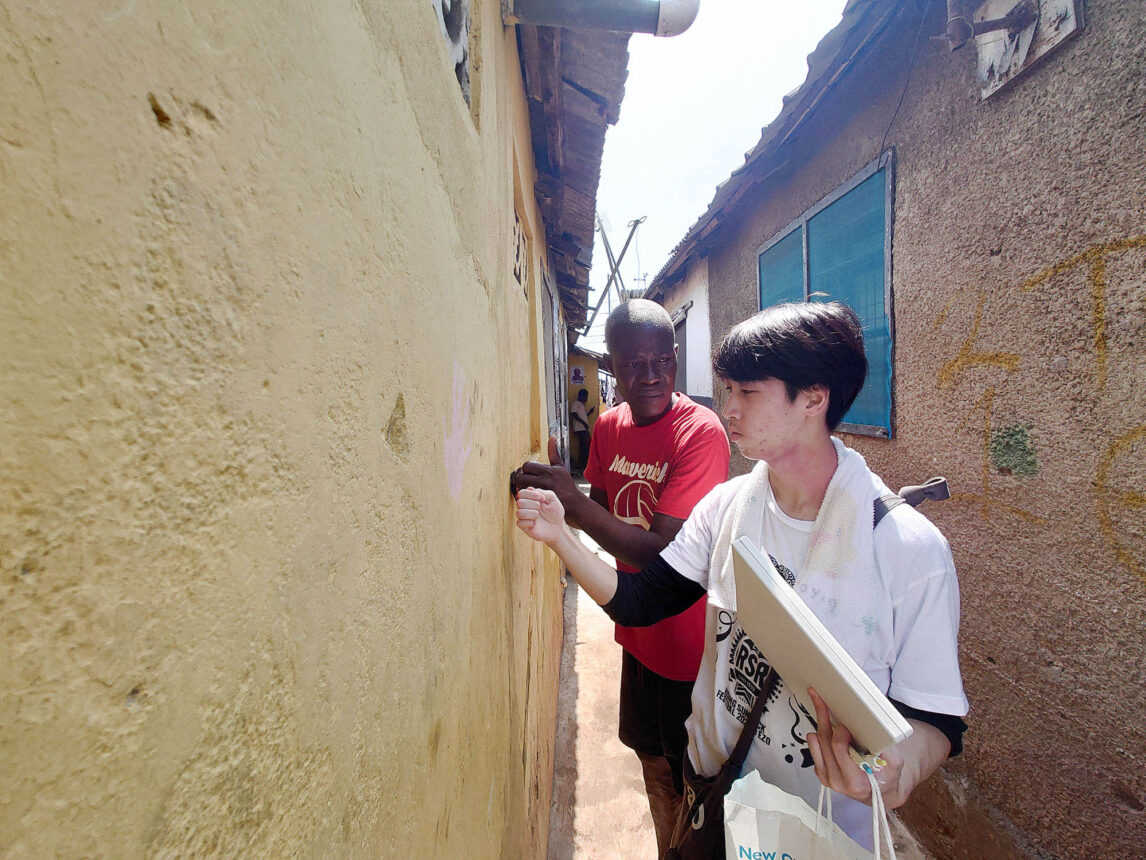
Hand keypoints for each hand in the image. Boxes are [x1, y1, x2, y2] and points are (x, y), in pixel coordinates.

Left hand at [513, 437, 583, 519]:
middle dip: (521, 477)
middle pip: (521, 476)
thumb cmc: (565, 483)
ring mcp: (541, 491)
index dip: (526, 468)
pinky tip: (530, 494)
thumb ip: (554, 452)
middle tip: (524, 479)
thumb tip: (552, 437)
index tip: (529, 471)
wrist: (572, 501)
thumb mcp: (560, 466)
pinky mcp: (539, 500)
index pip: (527, 465)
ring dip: (522, 486)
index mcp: (547, 470)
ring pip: (521, 486)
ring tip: (526, 486)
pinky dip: (526, 494)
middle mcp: (544, 480)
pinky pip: (526, 495)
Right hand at [515, 487, 567, 545]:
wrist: (558, 527)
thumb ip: (542, 492)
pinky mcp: (524, 527)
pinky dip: (529, 522)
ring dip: (532, 514)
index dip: (531, 495)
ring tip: (538, 516)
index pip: (521, 493)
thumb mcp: (552, 498)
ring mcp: (524, 517)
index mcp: (529, 498)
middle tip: (540, 508)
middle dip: (533, 505)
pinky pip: (519, 523)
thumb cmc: (554, 511)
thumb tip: (530, 489)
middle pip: (519, 502)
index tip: (542, 498)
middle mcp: (524, 507)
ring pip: (519, 513)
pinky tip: (536, 523)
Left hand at [805, 688, 903, 805]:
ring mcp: (827, 779)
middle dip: (822, 718)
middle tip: (819, 698)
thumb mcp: (895, 763)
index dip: (839, 734)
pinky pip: (814, 750)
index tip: (843, 724)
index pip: (839, 750)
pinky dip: (817, 735)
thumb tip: (876, 729)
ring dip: (818, 723)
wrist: (880, 792)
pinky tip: (823, 724)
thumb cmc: (887, 776)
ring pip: (816, 744)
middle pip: (824, 743)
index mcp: (856, 782)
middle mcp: (838, 782)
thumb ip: (887, 749)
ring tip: (820, 705)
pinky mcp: (822, 773)